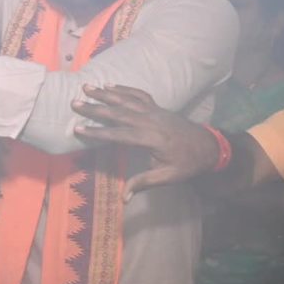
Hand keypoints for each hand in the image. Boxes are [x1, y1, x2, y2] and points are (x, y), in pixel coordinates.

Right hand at [72, 84, 218, 198]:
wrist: (209, 146)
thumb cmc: (187, 164)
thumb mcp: (168, 177)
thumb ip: (144, 183)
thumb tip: (124, 198)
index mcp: (151, 138)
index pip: (119, 135)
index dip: (98, 132)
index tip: (78, 129)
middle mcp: (151, 120)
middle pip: (118, 112)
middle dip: (95, 107)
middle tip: (75, 103)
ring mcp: (154, 111)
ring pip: (126, 99)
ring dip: (105, 92)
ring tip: (87, 87)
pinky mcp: (158, 107)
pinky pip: (138, 94)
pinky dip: (124, 88)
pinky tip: (110, 85)